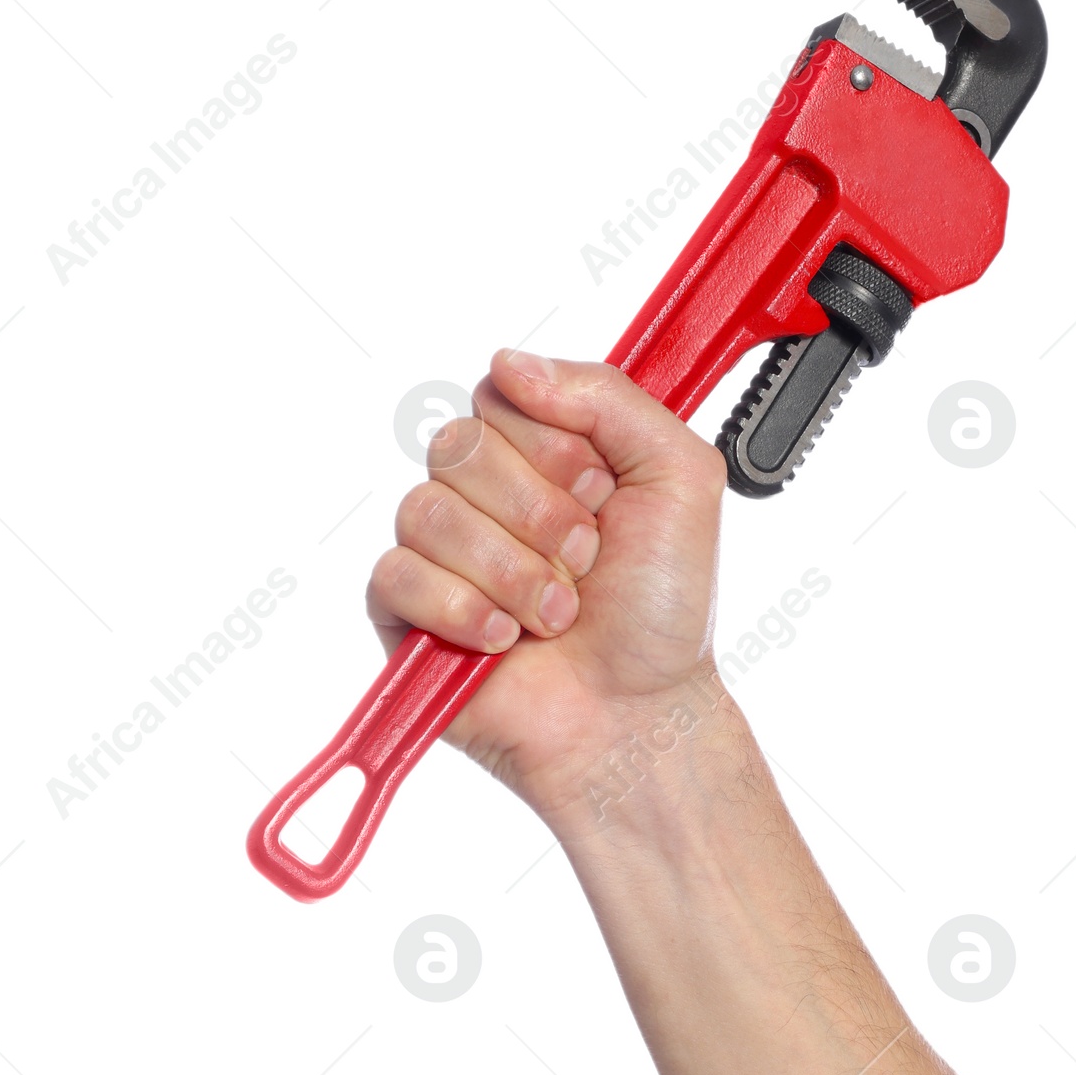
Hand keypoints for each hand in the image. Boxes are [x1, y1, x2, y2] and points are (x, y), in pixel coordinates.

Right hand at [367, 350, 727, 828]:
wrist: (642, 713)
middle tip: (586, 563)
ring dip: (513, 572)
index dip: (556, 448)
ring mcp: (440, 553)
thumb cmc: (662, 608)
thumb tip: (510, 362)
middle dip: (540, 515)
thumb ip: (609, 396)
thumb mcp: (679, 476)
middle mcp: (485, 493)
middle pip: (459, 447)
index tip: (603, 496)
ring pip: (427, 511)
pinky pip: (396, 575)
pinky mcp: (403, 614)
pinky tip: (505, 641)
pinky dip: (464, 611)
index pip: (501, 395)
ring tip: (556, 614)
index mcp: (542, 452)